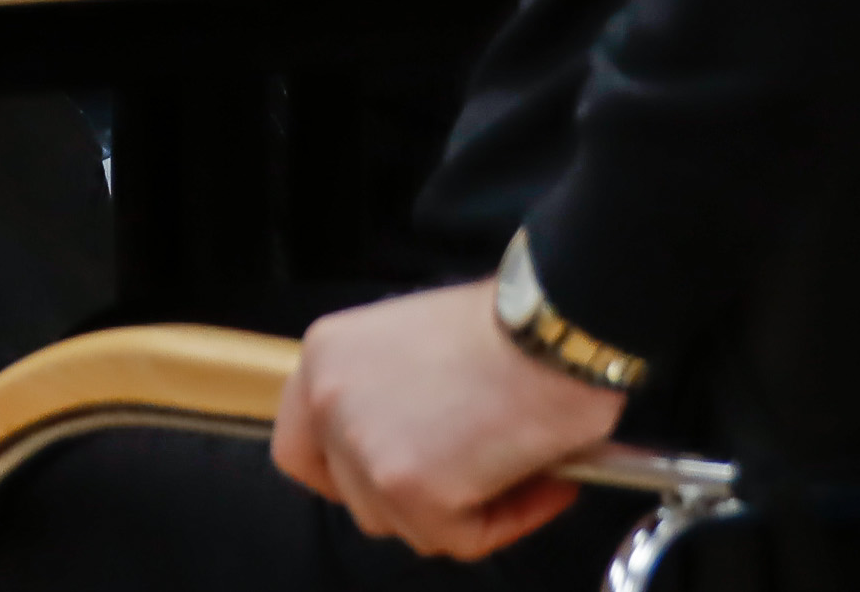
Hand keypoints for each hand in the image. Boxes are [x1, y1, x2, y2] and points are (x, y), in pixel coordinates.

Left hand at [271, 282, 622, 559]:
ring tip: (522, 471)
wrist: (560, 324)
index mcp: (324, 357)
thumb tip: (420, 445)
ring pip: (404, 523)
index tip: (390, 476)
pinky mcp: (411, 490)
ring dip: (463, 510)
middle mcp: (328, 401)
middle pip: (353, 493)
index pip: (299, 447)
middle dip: (412, 497)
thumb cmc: (510, 321)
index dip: (344, 473)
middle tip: (473, 478)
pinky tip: (548, 483)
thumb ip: (391, 393)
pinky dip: (507, 520)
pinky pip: (459, 538)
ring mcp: (364, 449)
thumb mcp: (416, 339)